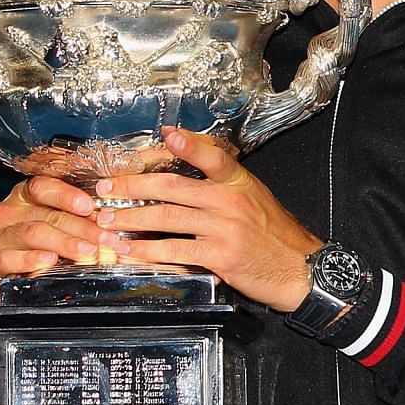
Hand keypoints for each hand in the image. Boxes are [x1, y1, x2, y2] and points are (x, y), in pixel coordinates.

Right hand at [0, 176, 107, 307]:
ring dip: (65, 242)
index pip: (44, 186)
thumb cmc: (37, 246)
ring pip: (34, 233)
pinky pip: (10, 258)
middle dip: (82, 227)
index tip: (91, 206)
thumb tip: (112, 224)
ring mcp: (0, 236)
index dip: (68, 195)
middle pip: (48, 214)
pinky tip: (49, 261)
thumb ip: (78, 221)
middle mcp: (11, 212)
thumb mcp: (56, 227)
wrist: (5, 279)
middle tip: (105, 239)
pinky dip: (32, 259)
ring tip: (88, 251)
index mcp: (27, 196)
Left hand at [92, 129, 322, 311]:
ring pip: (166, 217)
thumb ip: (224, 186)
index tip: (165, 135)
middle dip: (131, 187)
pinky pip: (174, 249)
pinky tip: (129, 250)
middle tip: (105, 190)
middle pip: (171, 187)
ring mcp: (224, 228)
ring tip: (106, 221)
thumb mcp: (255, 199)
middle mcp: (230, 200)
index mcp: (239, 182)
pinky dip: (146, 250)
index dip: (188, 144)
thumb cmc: (275, 236)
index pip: (212, 156)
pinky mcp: (219, 255)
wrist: (299, 270)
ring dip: (130, 219)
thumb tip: (186, 178)